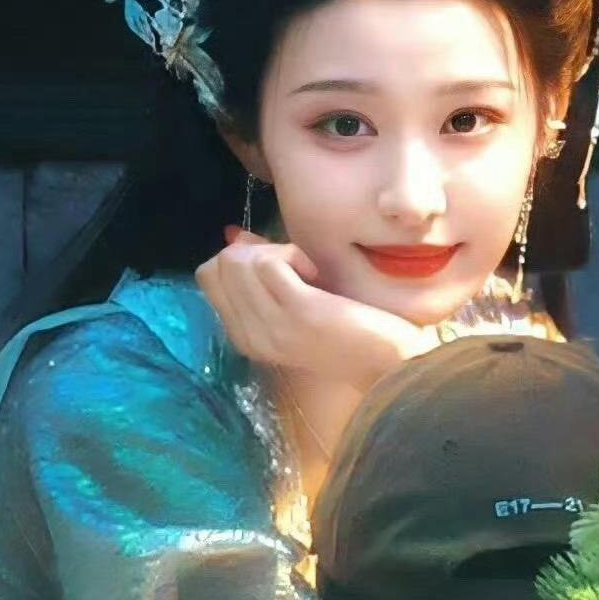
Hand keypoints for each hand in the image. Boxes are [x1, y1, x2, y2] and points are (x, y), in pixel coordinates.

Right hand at [195, 229, 437, 393]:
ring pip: (239, 259)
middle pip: (221, 262)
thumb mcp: (294, 299)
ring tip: (308, 273)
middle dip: (258, 251)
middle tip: (296, 271)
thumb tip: (233, 235)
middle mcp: (250, 336)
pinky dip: (295, 254)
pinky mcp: (299, 313)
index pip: (208, 274)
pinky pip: (271, 261)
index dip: (241, 258)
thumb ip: (261, 272)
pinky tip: (317, 275)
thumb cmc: (348, 330)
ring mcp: (272, 326)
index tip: (278, 273)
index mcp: (244, 336)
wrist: (390, 364)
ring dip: (277, 252)